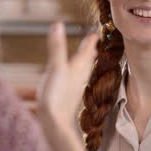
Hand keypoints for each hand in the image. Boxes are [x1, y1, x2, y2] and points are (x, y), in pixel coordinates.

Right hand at [37, 22, 98, 150]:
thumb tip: (58, 25)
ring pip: (79, 72)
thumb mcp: (55, 68)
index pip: (87, 50)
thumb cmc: (56, 97)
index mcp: (77, 68)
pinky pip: (70, 82)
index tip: (96, 32)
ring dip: (81, 63)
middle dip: (88, 52)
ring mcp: (72, 89)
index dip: (91, 40)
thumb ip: (56, 47)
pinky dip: (69, 76)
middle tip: (92, 44)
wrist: (54, 125)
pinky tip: (64, 80)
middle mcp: (78, 78)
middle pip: (86, 61)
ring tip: (82, 58)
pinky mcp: (65, 98)